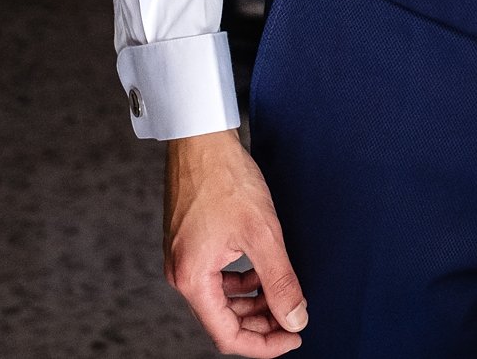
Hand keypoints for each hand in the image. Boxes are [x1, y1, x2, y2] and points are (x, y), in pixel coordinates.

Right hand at [165, 130, 307, 354]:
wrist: (201, 138)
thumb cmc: (226, 178)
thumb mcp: (263, 232)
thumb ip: (280, 281)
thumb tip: (295, 318)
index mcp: (193, 279)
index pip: (228, 335)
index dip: (263, 344)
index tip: (293, 336)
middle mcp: (181, 273)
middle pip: (223, 320)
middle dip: (261, 323)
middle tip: (294, 317)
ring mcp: (183, 258)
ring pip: (221, 299)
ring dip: (252, 302)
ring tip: (283, 295)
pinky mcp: (189, 243)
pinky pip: (216, 277)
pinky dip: (241, 282)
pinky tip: (262, 273)